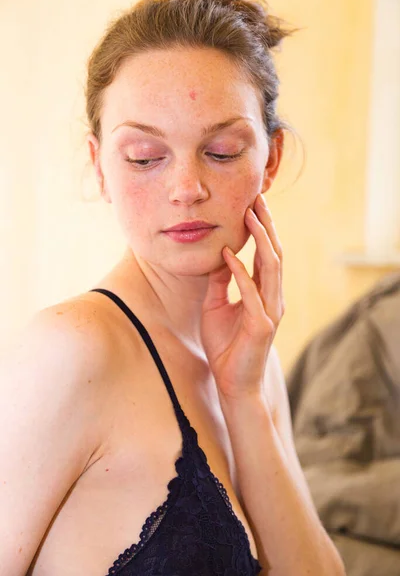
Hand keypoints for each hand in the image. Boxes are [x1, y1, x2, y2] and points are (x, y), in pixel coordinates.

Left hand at [200, 193, 284, 400]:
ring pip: (270, 268)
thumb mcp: (215, 307)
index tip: (252, 204)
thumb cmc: (226, 346)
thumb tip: (217, 255)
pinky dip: (239, 273)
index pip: (266, 254)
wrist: (232, 383)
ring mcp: (270, 311)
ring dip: (260, 240)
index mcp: (264, 293)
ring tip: (249, 216)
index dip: (261, 229)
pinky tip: (227, 256)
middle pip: (274, 253)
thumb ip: (220, 282)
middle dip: (266, 225)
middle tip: (257, 198)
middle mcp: (272, 298)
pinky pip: (250, 293)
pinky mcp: (261, 325)